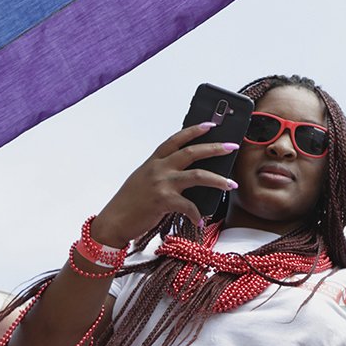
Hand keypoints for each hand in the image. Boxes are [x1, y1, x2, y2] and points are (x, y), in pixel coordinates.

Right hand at [89, 124, 237, 249]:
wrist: (114, 221)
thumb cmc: (130, 202)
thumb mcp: (144, 179)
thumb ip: (162, 172)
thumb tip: (189, 173)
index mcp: (154, 161)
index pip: (176, 139)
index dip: (194, 130)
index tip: (210, 124)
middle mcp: (158, 168)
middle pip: (192, 152)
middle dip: (215, 148)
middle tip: (232, 147)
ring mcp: (161, 183)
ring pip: (198, 175)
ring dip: (218, 180)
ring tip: (231, 184)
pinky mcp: (163, 201)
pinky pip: (189, 205)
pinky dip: (197, 214)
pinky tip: (200, 221)